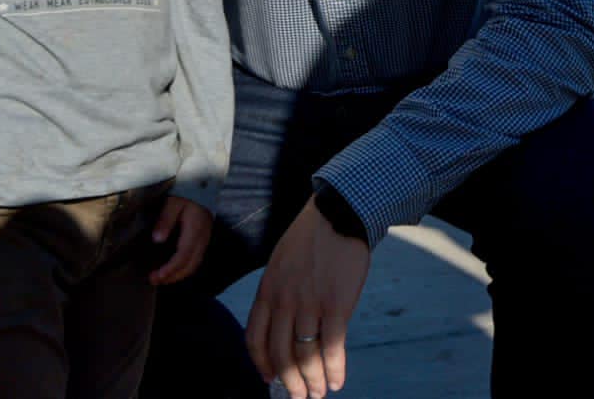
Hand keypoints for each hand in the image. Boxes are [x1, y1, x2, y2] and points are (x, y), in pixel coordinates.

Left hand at [148, 195, 211, 284]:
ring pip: (194, 265)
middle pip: (190, 266)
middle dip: (172, 277)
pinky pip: (196, 260)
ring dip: (178, 275)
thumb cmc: (187, 193)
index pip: (182, 257)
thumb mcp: (173, 203)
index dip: (169, 270)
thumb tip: (157, 239)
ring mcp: (205, 240)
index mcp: (195, 231)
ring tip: (162, 278)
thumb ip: (165, 220)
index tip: (156, 276)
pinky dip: (185, 268)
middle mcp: (202, 239)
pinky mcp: (203, 239)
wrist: (204, 184)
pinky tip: (174, 268)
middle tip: (154, 280)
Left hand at [245, 197, 369, 398]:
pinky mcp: (336, 304)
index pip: (255, 338)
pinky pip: (332, 346)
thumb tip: (285, 322)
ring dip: (313, 381)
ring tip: (320, 393)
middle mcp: (284, 300)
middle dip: (290, 382)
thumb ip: (280, 292)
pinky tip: (338, 380)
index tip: (270, 379)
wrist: (338, 214)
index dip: (262, 364)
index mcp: (268, 290)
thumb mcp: (282, 262)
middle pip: (280, 353)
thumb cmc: (312, 238)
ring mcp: (309, 303)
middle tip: (300, 396)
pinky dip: (335, 368)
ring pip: (305, 355)